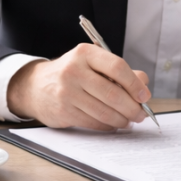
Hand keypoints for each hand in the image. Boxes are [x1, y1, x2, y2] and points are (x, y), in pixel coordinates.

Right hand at [7, 44, 151, 129]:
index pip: (117, 67)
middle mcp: (74, 71)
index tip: (144, 96)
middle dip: (132, 108)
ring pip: (104, 112)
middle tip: (141, 114)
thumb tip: (143, 85)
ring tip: (129, 120)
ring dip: (122, 120)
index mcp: (85, 54)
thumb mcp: (92, 63)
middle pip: (113, 93)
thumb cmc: (71, 74)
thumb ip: (119, 71)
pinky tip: (113, 123)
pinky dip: (108, 126)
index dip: (135, 84)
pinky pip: (94, 122)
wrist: (35, 86)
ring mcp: (67, 92)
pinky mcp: (63, 111)